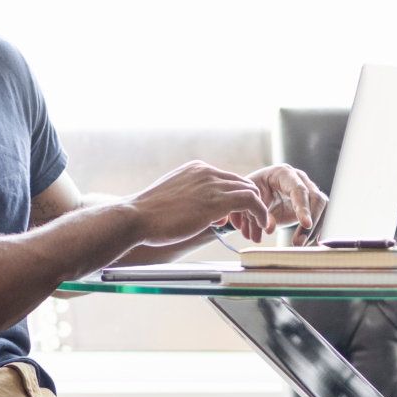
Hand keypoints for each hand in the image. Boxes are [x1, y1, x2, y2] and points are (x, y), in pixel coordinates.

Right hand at [125, 160, 273, 244]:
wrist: (135, 217)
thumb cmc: (150, 215)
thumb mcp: (176, 199)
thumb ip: (196, 201)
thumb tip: (216, 215)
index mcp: (196, 169)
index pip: (228, 179)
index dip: (237, 197)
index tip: (239, 214)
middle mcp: (207, 172)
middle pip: (242, 182)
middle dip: (251, 202)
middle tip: (254, 222)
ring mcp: (212, 184)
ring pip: (250, 190)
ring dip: (258, 210)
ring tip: (260, 227)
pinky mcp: (217, 201)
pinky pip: (251, 201)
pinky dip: (260, 213)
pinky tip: (261, 226)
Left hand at [248, 163, 327, 237]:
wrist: (254, 195)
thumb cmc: (251, 194)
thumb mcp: (250, 201)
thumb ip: (259, 213)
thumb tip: (269, 229)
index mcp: (283, 173)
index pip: (299, 190)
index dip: (303, 207)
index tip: (306, 224)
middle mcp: (300, 180)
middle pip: (316, 199)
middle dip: (311, 221)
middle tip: (299, 241)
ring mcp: (307, 191)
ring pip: (322, 209)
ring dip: (313, 229)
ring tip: (299, 244)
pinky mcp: (310, 205)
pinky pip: (319, 217)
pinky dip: (314, 231)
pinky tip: (305, 242)